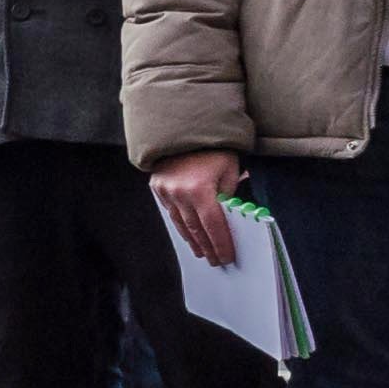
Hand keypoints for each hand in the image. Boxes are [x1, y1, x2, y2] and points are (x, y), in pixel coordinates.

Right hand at [152, 149, 246, 268]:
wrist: (185, 127)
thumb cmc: (213, 147)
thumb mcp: (230, 170)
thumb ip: (228, 196)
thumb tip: (228, 219)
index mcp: (200, 189)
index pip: (214, 226)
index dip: (222, 244)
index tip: (227, 257)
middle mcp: (180, 193)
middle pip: (196, 229)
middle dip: (208, 247)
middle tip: (217, 260)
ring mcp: (166, 191)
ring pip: (181, 224)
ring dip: (193, 240)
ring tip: (202, 252)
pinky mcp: (158, 187)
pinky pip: (172, 212)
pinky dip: (181, 225)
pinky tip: (189, 234)